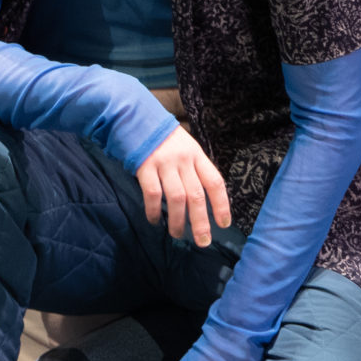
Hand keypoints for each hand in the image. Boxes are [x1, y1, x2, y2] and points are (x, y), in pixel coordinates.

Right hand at [137, 128, 232, 246]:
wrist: (136, 118)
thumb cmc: (164, 139)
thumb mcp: (186, 148)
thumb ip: (194, 169)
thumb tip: (202, 200)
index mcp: (198, 155)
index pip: (215, 182)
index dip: (221, 204)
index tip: (224, 224)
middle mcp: (184, 160)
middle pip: (197, 195)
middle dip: (201, 221)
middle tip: (203, 242)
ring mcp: (164, 163)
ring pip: (176, 197)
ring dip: (178, 221)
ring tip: (177, 235)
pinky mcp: (145, 167)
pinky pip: (153, 194)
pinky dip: (154, 211)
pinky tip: (155, 221)